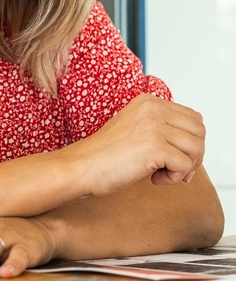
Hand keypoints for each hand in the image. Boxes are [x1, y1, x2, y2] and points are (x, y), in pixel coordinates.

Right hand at [70, 94, 204, 195]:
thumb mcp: (136, 130)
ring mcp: (153, 126)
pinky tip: (154, 179)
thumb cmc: (105, 155)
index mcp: (148, 102)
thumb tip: (196, 141)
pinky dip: (174, 178)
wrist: (80, 167)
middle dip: (193, 155)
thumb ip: (161, 127)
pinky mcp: (154, 146)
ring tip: (161, 174)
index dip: (190, 142)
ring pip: (196, 148)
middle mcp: (152, 108)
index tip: (176, 158)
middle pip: (199, 131)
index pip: (193, 118)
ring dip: (184, 167)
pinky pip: (184, 165)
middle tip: (175, 170)